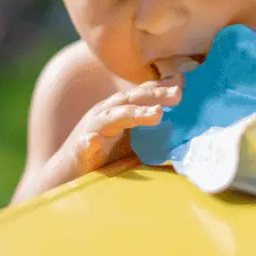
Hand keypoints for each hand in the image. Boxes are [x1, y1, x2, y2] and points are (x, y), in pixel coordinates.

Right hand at [64, 76, 183, 174]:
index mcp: (120, 109)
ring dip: (134, 114)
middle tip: (179, 95)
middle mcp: (106, 113)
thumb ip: (155, 130)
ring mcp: (92, 130)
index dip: (162, 86)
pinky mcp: (79, 150)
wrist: (68, 173)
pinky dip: (89, 143)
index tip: (185, 82)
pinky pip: (84, 145)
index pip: (143, 93)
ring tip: (157, 114)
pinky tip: (94, 142)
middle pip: (132, 99)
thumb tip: (188, 126)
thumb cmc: (105, 154)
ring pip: (112, 117)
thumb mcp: (134, 139)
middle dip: (156, 95)